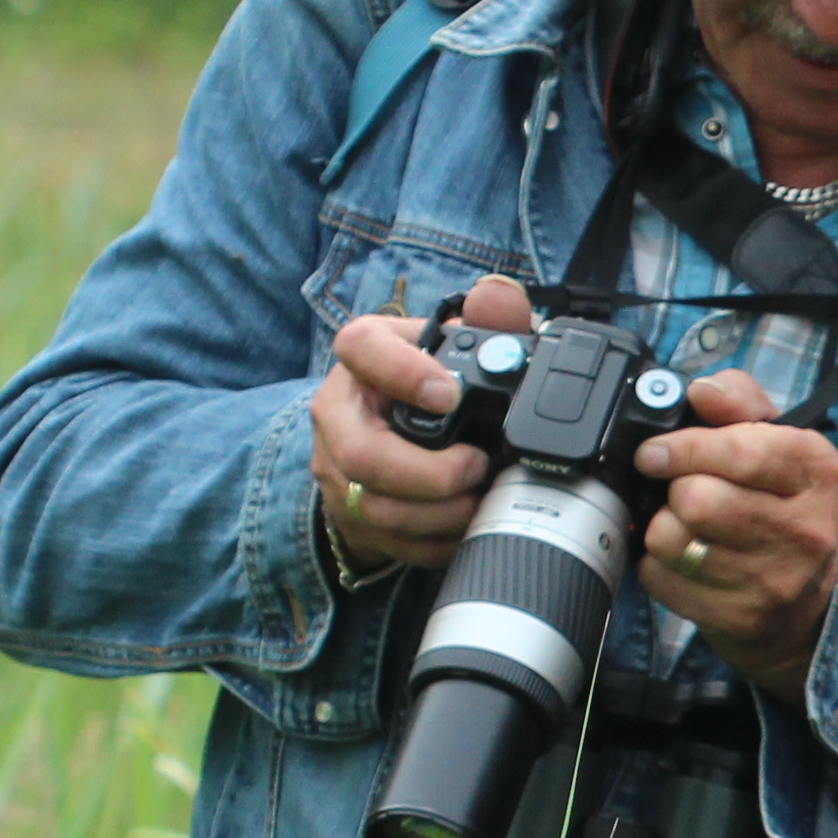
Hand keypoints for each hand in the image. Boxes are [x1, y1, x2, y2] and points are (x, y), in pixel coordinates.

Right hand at [311, 274, 518, 572]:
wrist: (391, 436)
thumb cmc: (431, 386)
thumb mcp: (458, 349)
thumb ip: (487, 321)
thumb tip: (500, 296)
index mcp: (364, 361)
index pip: (359, 347)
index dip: (402, 371)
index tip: (450, 395)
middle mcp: (339, 414)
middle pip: (362, 454)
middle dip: (430, 474)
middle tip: (478, 467)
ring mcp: (338, 469)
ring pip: (376, 507)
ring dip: (440, 514)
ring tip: (481, 500)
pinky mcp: (352, 515)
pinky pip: (392, 542)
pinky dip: (438, 542)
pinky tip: (467, 527)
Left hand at [634, 368, 837, 694]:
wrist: (809, 605)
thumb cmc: (783, 508)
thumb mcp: (777, 443)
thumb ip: (740, 402)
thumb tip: (701, 389)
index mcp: (816, 471)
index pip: (741, 450)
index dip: (683, 446)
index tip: (655, 451)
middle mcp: (806, 528)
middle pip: (698, 499)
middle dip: (674, 491)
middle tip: (679, 492)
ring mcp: (775, 579)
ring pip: (672, 540)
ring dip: (663, 528)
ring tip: (686, 528)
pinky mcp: (741, 617)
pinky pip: (661, 579)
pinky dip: (658, 567)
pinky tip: (685, 562)